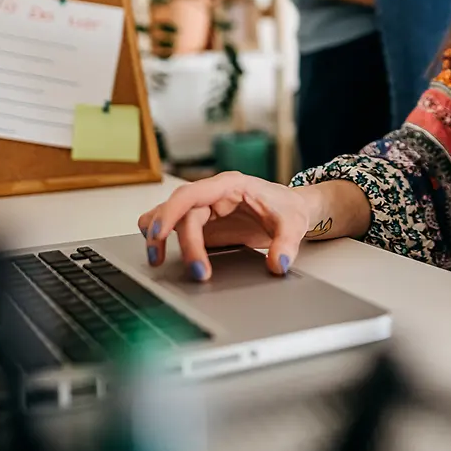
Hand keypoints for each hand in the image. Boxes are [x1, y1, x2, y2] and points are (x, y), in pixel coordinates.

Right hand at [138, 172, 313, 281]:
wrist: (290, 209)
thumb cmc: (288, 209)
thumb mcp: (294, 225)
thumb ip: (287, 244)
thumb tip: (278, 264)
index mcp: (230, 186)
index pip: (191, 195)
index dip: (170, 213)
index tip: (159, 235)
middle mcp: (212, 193)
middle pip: (177, 210)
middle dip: (166, 236)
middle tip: (165, 263)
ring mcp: (204, 207)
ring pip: (167, 213)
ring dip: (156, 234)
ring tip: (156, 260)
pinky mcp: (202, 222)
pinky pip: (174, 224)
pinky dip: (162, 235)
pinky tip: (161, 253)